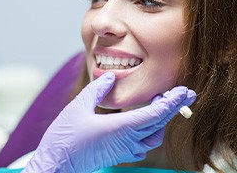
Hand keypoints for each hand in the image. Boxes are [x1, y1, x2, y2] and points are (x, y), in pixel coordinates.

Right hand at [23, 72, 195, 172]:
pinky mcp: (119, 154)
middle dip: (174, 107)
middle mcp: (126, 140)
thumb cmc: (65, 137)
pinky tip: (146, 121)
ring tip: (163, 103)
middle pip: (159, 124)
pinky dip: (152, 130)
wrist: (56, 165)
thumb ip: (97, 89)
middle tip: (185, 93)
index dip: (171, 102)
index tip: (184, 91)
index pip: (154, 115)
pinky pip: (144, 144)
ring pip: (154, 136)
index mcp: (120, 128)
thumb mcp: (78, 107)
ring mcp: (124, 150)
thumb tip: (111, 76)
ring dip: (162, 119)